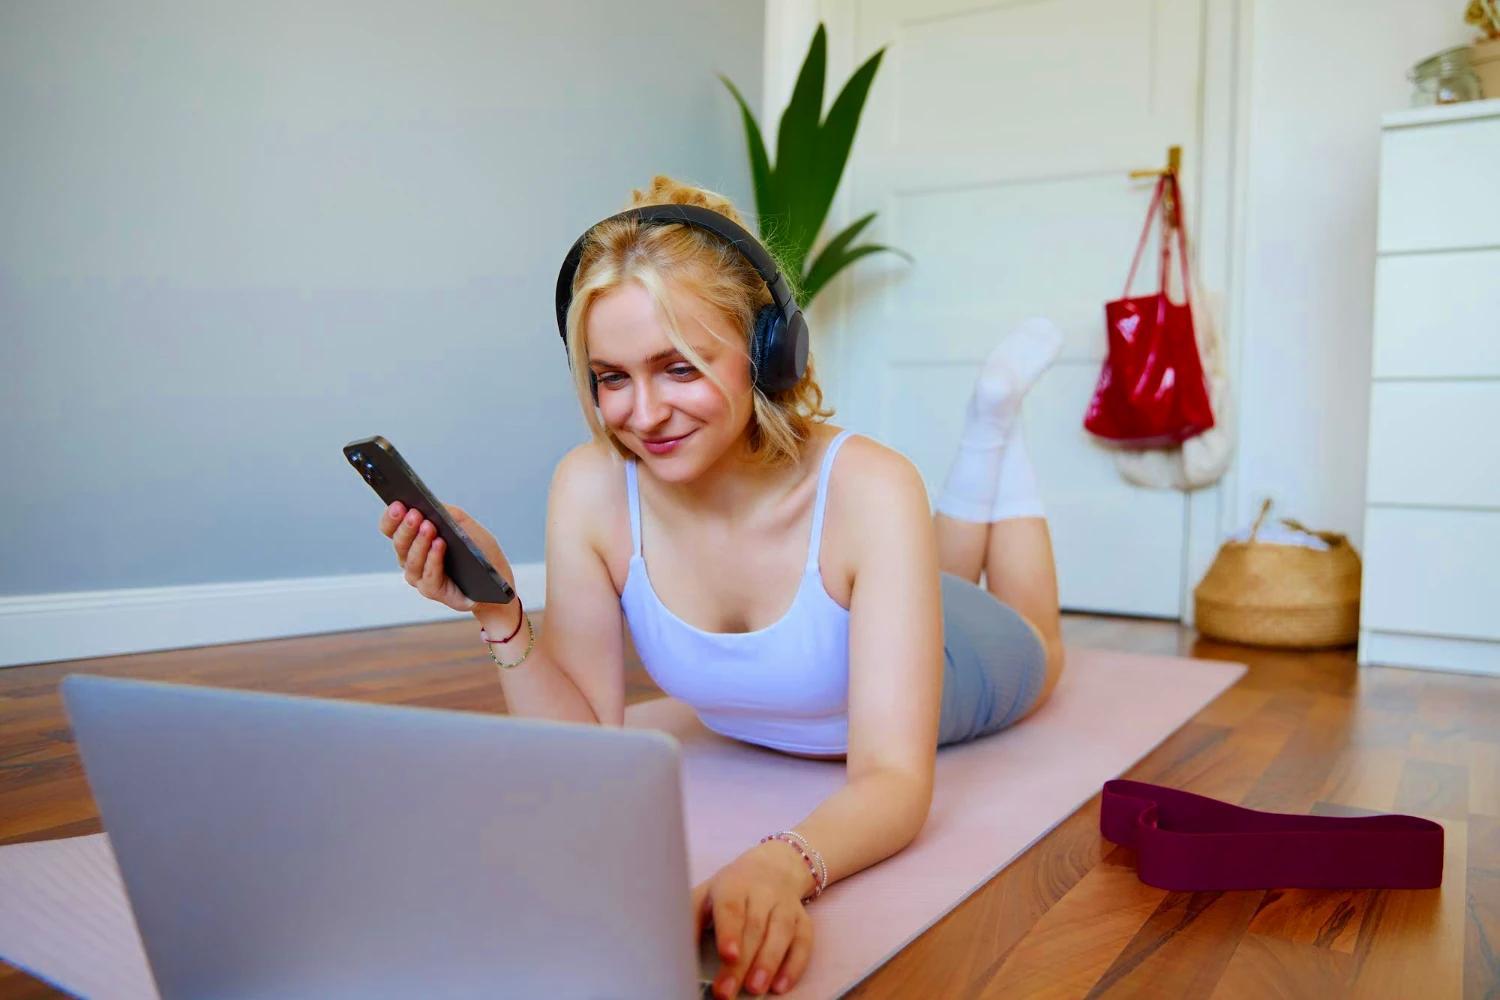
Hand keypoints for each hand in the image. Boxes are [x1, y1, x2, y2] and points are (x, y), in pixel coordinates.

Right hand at [379, 500, 513, 613]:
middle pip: (399, 543)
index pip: (392, 529)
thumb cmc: (479, 552)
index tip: (398, 504)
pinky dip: (433, 559)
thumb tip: (430, 504)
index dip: (391, 517)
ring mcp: (420, 577)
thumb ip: (448, 513)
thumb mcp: (465, 525)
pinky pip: (429, 575)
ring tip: (428, 527)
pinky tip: (439, 545)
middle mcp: (411, 559)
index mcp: (413, 540)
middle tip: (414, 514)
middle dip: (406, 527)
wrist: (497, 580)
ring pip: (412, 560)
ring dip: (419, 542)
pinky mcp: (433, 590)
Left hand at [691, 843, 814, 996]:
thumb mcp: (706, 895)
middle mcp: (763, 893)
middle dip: (742, 963)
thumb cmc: (732, 888)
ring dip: (769, 964)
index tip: (726, 955)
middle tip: (727, 992)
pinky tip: (781, 985)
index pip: (732, 908)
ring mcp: (786, 906)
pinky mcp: (803, 920)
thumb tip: (676, 952)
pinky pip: (803, 942)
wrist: (774, 867)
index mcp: (733, 885)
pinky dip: (794, 965)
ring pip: (781, 933)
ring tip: (755, 989)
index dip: (730, 932)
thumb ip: (691, 921)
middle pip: (754, 928)